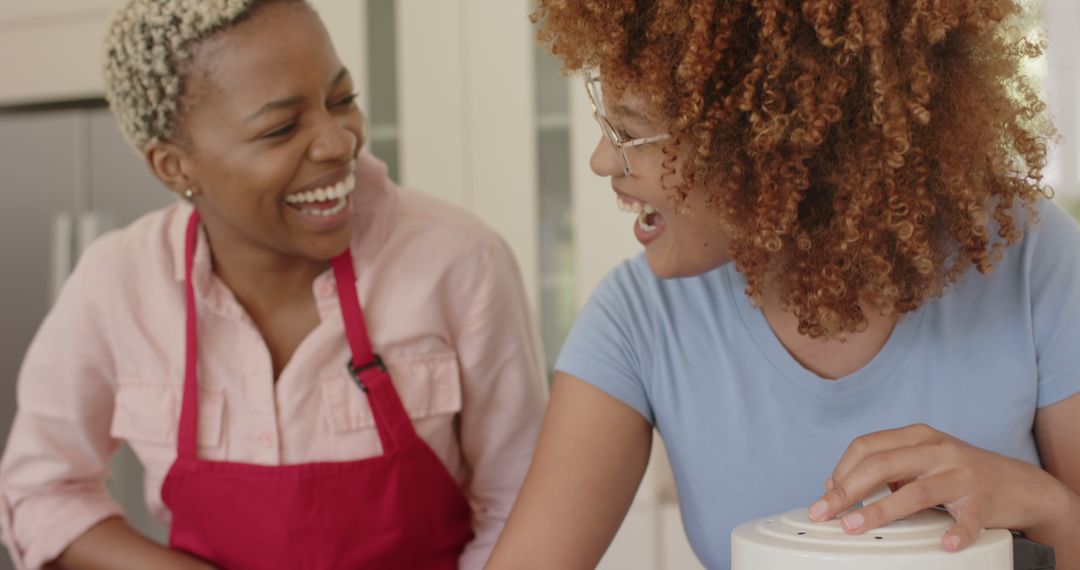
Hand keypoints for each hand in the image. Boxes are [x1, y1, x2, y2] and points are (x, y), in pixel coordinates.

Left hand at [806, 423, 1068, 551]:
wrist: (1021, 484)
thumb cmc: (961, 473)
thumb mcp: (921, 460)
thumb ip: (884, 467)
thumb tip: (834, 484)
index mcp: (918, 436)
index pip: (867, 446)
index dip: (841, 470)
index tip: (825, 494)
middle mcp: (938, 450)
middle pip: (882, 465)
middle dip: (846, 490)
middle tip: (824, 512)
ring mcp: (962, 474)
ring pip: (915, 492)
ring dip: (880, 511)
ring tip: (855, 526)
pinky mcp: (984, 500)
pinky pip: (967, 518)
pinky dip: (956, 532)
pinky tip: (944, 543)